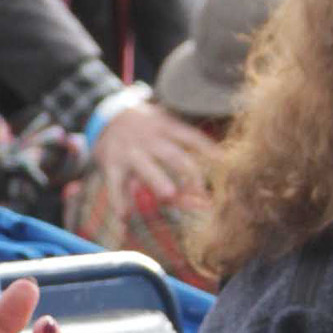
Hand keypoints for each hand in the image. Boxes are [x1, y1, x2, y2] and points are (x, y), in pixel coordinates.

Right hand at [91, 98, 211, 210]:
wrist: (106, 115)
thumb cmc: (146, 128)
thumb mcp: (164, 127)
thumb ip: (183, 150)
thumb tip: (211, 184)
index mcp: (166, 127)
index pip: (192, 138)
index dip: (209, 150)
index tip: (226, 163)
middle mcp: (149, 139)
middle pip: (174, 155)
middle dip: (189, 173)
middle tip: (203, 193)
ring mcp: (130, 152)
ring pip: (146, 167)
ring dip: (158, 179)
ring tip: (169, 194)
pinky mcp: (112, 165)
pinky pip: (115, 185)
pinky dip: (118, 200)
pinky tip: (125, 216)